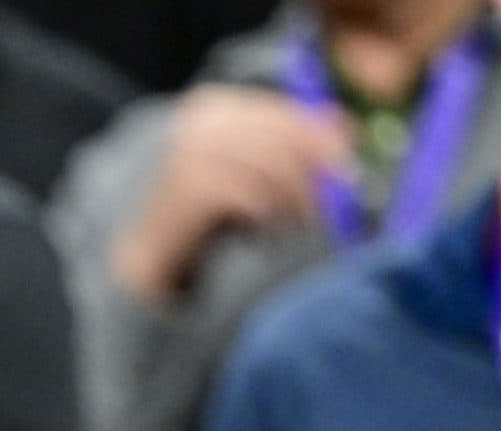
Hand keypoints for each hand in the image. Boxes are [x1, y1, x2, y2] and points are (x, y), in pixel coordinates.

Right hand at [110, 87, 351, 302]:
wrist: (151, 252)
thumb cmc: (206, 213)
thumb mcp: (252, 171)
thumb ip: (291, 144)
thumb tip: (346, 126)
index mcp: (215, 106)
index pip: (280, 109)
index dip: (318, 132)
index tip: (349, 154)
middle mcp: (199, 122)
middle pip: (278, 134)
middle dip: (313, 164)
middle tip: (338, 190)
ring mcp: (189, 152)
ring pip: (267, 163)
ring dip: (295, 192)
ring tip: (307, 217)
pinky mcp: (187, 185)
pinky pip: (246, 192)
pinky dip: (268, 210)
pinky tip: (274, 226)